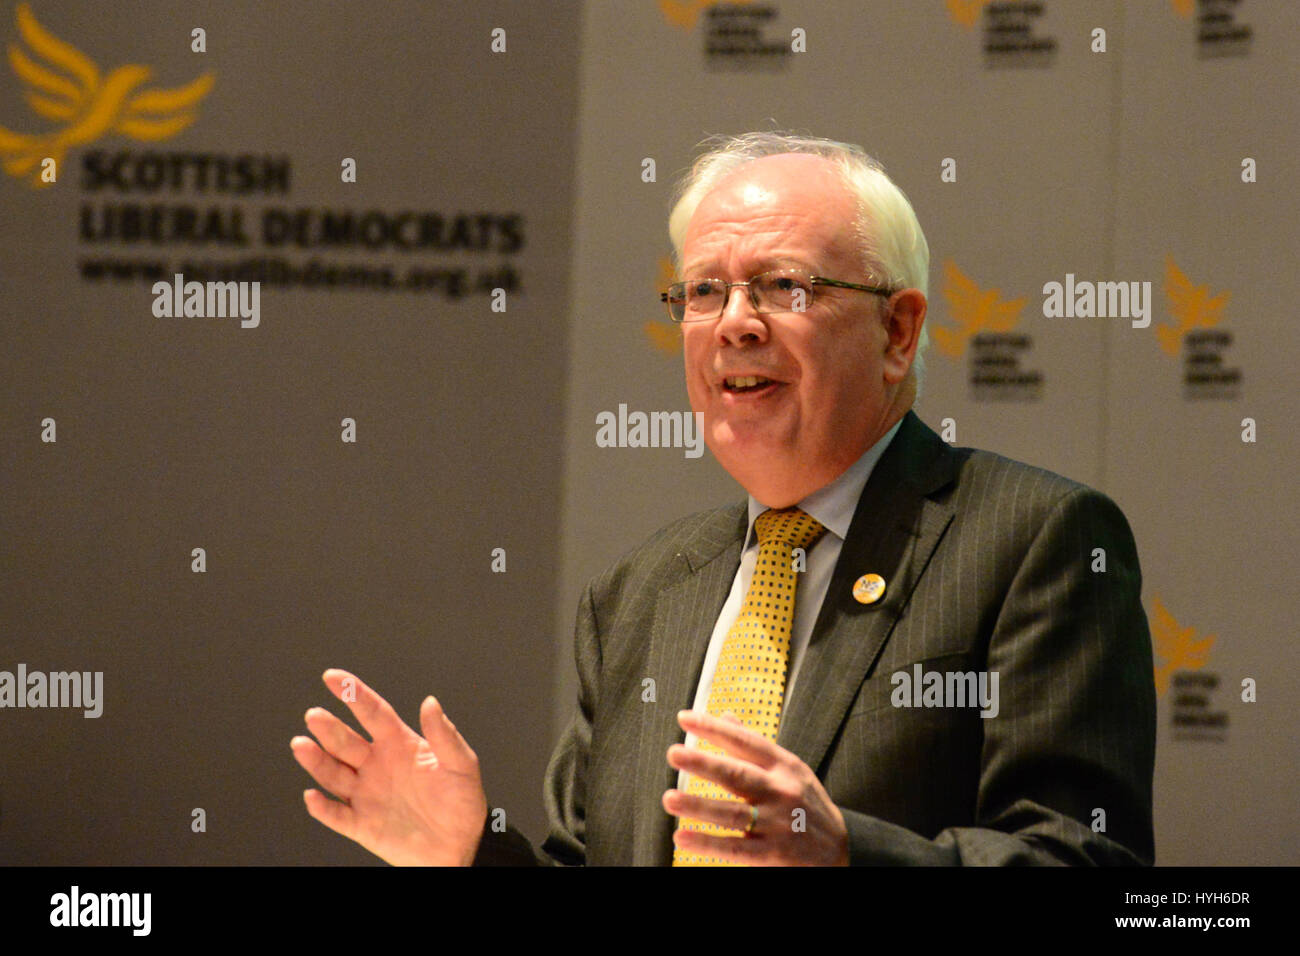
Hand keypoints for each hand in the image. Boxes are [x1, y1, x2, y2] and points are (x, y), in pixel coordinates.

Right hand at [291, 669, 487, 865]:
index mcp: (399, 744)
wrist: (461, 844)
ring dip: (317, 761)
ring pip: (334, 774)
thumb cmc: (462, 800)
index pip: (373, 713)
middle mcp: (377, 765)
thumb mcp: (461, 764)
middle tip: (315, 715)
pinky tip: (312, 796)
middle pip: (347, 742)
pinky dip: (322, 808)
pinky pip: (337, 815)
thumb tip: (430, 703)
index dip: (353, 694)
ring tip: (301, 745)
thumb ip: (445, 734)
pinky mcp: (363, 824)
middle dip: (330, 729)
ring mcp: (367, 794)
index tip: (333, 678)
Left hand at [662, 710, 848, 865]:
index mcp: (784, 766)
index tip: (685, 718)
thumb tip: (725, 715)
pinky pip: (735, 848)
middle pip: (737, 775)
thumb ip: (755, 745)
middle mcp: (781, 791)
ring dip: (698, 806)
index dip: (715, 729)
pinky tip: (682, 837)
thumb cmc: (807, 804)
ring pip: (732, 813)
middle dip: (704, 763)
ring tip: (669, 798)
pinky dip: (707, 843)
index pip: (746, 742)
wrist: (840, 849)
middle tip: (674, 753)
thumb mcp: (790, 768)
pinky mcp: (772, 854)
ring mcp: (777, 824)